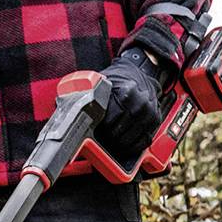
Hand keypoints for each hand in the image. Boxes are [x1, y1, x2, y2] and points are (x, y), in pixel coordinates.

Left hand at [97, 47, 168, 164]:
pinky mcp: (156, 121)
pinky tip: (123, 147)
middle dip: (107, 139)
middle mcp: (141, 104)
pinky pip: (144, 141)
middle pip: (120, 132)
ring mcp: (150, 114)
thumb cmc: (116, 81)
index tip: (90, 132)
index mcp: (127, 93)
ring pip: (132, 139)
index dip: (98, 130)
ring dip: (118, 146)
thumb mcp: (101, 82)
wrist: (138, 74)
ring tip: (108, 145)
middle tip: (98, 141)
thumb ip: (87, 93)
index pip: (110, 120)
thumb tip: (65, 107)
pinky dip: (132, 147)